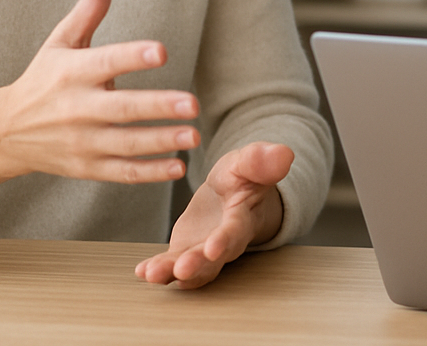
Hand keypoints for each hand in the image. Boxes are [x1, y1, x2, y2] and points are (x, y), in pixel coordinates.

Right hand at [0, 0, 200, 208]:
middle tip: (193, 104)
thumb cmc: (43, 79)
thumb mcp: (60, 43)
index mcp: (73, 72)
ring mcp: (81, 141)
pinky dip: (149, 172)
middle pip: (122, 108)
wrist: (4, 131)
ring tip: (193, 136)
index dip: (134, 57)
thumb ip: (87, 12)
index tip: (162, 51)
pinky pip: (121, 172)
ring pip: (126, 144)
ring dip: (161, 141)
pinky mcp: (86, 167)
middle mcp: (77, 108)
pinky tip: (177, 165)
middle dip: (158, 107)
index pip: (106, 62)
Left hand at [135, 141, 291, 288]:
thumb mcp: (249, 162)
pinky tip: (142, 270)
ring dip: (172, 273)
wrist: (232, 191)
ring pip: (191, 268)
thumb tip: (284, 153)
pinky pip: (172, 265)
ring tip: (152, 273)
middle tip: (182, 270)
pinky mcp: (184, 251)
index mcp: (241, 217)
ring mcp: (202, 250)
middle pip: (213, 259)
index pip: (235, 231)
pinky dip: (158, 269)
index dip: (225, 240)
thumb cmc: (242, 176)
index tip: (214, 247)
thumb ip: (262, 160)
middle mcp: (223, 241)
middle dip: (197, 265)